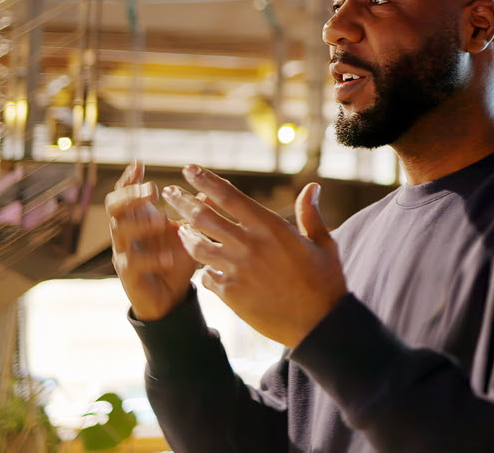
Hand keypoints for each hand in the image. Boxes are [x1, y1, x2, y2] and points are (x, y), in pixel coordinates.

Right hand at [106, 161, 197, 320]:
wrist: (170, 297)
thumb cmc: (176, 258)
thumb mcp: (188, 232)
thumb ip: (196, 211)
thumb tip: (212, 187)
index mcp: (139, 217)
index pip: (126, 192)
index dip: (130, 178)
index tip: (140, 164)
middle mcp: (127, 232)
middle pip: (114, 206)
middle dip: (130, 195)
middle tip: (152, 191)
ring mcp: (125, 253)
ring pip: (119, 231)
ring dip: (140, 223)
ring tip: (161, 221)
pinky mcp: (129, 275)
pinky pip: (132, 263)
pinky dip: (150, 258)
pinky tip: (167, 257)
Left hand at [162, 165, 348, 348]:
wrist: (319, 324)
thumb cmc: (325, 280)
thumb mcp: (322, 242)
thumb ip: (310, 213)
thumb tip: (312, 187)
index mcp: (270, 227)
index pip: (228, 196)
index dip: (206, 180)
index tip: (190, 169)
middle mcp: (248, 245)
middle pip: (204, 217)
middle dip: (182, 202)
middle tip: (168, 192)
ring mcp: (236, 270)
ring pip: (197, 247)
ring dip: (185, 235)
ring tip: (178, 228)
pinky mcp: (230, 294)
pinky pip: (206, 276)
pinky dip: (203, 269)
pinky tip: (203, 266)